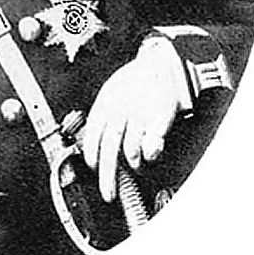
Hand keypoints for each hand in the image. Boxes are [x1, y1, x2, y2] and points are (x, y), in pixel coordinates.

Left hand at [82, 38, 187, 201]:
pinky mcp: (160, 117)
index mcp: (106, 103)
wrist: (162, 61)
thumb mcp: (112, 90)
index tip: (93, 168)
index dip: (92, 155)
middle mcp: (120, 110)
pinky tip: (150, 155)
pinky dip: (150, 154)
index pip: (93, 135)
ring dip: (132, 163)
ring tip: (135, 167)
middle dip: (107, 176)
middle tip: (108, 193)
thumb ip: (103, 114)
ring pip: (131, 150)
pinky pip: (152, 144)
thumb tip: (93, 142)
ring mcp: (140, 114)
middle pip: (110, 149)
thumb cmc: (136, 78)